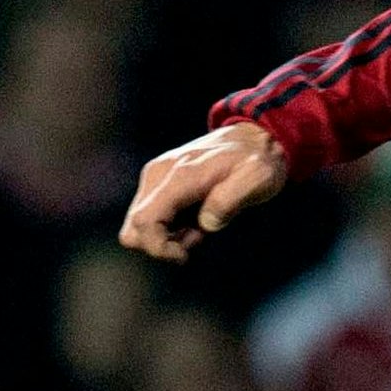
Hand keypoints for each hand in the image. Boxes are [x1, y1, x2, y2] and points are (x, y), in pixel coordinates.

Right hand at [118, 121, 288, 260]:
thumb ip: (231, 199)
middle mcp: (158, 174)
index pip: (144, 222)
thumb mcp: (258, 179)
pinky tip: (193, 219)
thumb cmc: (258, 161)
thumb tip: (206, 223)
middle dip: (161, 246)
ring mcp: (155, 176)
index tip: (186, 254)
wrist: (254, 136)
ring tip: (198, 227)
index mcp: (180, 176)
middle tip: (195, 236)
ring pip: (137, 225)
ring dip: (165, 237)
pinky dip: (166, 228)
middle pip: (132, 229)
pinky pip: (148, 216)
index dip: (160, 248)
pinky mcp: (157, 181)